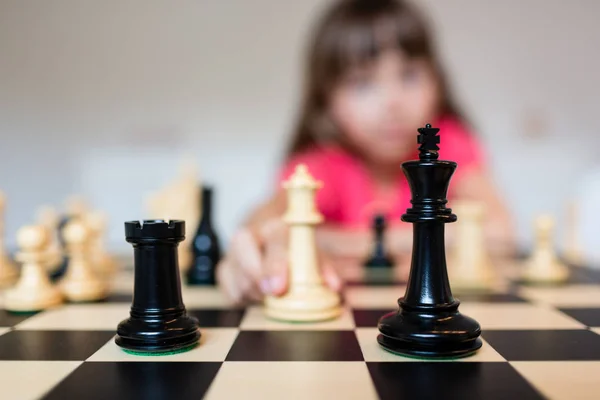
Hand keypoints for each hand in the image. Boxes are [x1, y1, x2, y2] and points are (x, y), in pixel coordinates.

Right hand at [216, 218, 342, 304]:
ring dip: (253, 291)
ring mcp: (233, 252)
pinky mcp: (224, 269)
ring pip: (235, 273)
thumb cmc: (293, 249)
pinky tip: (255, 296)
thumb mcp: (311, 253)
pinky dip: (241, 297)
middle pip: (243, 248)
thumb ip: (324, 268)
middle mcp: (251, 235)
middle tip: (271, 294)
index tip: (278, 288)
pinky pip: (227, 289)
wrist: (268, 237)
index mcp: (276, 228)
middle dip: (255, 276)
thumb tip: (334, 286)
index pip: (275, 240)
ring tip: (269, 294)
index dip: (275, 265)